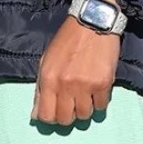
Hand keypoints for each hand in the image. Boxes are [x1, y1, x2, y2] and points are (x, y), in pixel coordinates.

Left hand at [32, 0, 121, 126]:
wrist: (91, 24)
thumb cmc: (66, 42)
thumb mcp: (46, 62)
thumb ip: (41, 89)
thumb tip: (38, 114)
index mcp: (48, 79)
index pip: (46, 115)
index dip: (50, 119)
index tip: (54, 114)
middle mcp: (65, 85)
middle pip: (65, 119)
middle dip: (67, 117)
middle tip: (70, 107)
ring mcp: (85, 85)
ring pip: (84, 115)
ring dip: (83, 109)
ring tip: (84, 97)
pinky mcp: (104, 83)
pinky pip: (101, 106)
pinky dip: (98, 102)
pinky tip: (96, 91)